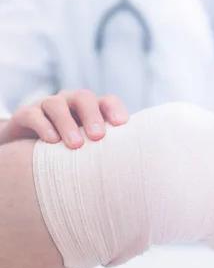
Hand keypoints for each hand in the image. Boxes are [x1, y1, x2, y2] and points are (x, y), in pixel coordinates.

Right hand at [0, 90, 128, 148]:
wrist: (30, 153)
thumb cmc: (70, 155)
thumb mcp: (91, 152)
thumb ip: (107, 153)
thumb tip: (133, 169)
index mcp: (91, 111)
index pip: (107, 101)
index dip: (115, 109)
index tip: (121, 125)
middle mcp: (70, 104)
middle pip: (83, 98)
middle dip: (92, 115)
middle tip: (98, 136)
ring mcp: (47, 107)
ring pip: (56, 104)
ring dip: (67, 123)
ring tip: (75, 145)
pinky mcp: (25, 115)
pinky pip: (32, 114)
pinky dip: (42, 125)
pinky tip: (51, 141)